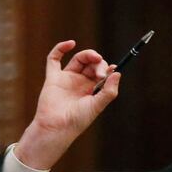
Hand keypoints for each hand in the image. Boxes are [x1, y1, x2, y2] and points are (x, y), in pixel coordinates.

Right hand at [16, 40, 120, 168]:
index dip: (108, 69)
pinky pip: (54, 59)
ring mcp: (67, 78)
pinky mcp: (53, 77)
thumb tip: (118, 72)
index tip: (113, 69)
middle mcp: (81, 82)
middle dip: (99, 64)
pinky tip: (71, 43)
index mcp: (92, 89)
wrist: (57, 127)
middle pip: (92, 64)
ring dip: (88, 55)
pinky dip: (61, 48)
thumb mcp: (98, 105)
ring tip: (95, 58)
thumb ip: (109, 91)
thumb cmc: (78, 120)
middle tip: (100, 74)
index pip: (102, 73)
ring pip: (79, 59)